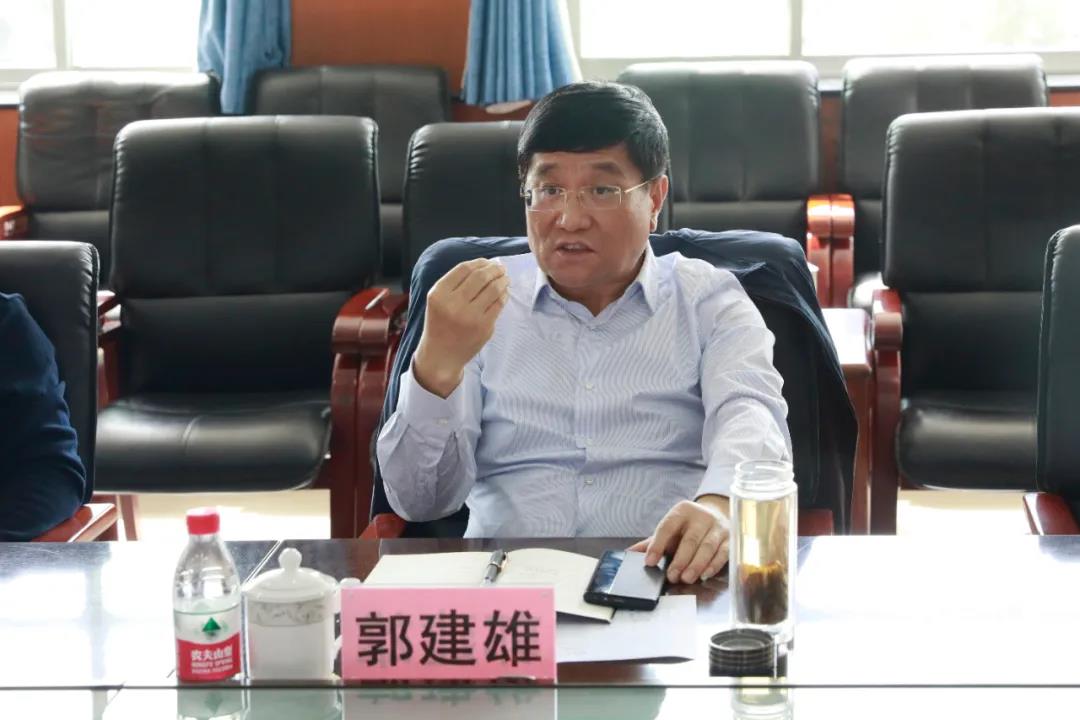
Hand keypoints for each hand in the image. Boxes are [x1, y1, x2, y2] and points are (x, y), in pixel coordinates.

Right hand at [413, 258, 509, 396]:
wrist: (441, 355)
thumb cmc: (440, 324)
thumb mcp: (438, 300)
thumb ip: (455, 283)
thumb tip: (484, 265)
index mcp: (438, 294)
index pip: (464, 269)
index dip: (479, 262)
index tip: (487, 262)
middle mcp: (453, 304)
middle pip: (480, 277)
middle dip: (494, 269)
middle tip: (500, 268)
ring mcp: (469, 316)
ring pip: (493, 289)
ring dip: (502, 280)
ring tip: (504, 278)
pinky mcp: (483, 327)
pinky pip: (499, 304)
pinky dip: (504, 295)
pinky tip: (504, 293)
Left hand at [629, 496, 729, 583]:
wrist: (715, 515)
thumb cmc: (687, 528)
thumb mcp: (670, 530)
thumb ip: (652, 542)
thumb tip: (628, 553)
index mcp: (682, 511)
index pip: (667, 527)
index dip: (657, 545)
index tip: (650, 561)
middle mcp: (701, 516)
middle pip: (690, 539)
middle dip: (680, 560)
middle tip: (671, 576)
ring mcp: (717, 527)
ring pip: (707, 547)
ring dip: (696, 565)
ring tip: (686, 578)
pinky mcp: (730, 538)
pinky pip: (723, 553)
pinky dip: (713, 565)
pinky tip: (704, 575)